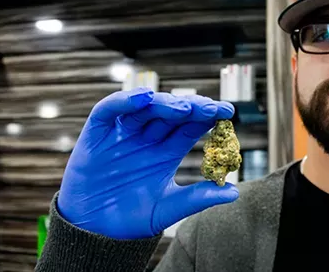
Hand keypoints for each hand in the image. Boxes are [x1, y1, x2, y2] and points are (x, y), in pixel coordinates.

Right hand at [57, 87, 238, 239]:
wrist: (94, 232)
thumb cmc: (131, 218)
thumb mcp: (168, 208)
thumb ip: (197, 198)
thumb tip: (234, 192)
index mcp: (167, 151)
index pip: (191, 126)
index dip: (208, 117)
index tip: (228, 113)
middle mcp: (148, 137)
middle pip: (172, 113)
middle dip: (192, 107)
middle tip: (210, 108)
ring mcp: (123, 132)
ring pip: (146, 108)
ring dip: (165, 103)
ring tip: (183, 107)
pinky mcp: (98, 132)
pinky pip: (110, 109)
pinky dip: (125, 101)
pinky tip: (144, 97)